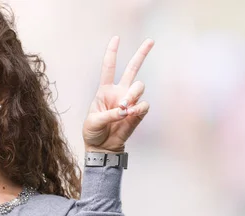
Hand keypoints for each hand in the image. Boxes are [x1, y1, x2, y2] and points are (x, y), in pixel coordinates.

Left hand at [83, 37, 154, 152]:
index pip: (109, 67)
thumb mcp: (93, 122)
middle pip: (132, 69)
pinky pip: (144, 105)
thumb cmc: (93, 132)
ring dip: (133, 94)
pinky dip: (138, 108)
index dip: (112, 52)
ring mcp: (129, 102)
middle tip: (151, 41)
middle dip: (142, 54)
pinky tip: (130, 114)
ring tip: (125, 107)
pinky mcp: (137, 113)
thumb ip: (109, 114)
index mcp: (104, 90)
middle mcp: (119, 92)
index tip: (116, 38)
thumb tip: (124, 110)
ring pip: (139, 87)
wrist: (102, 148)